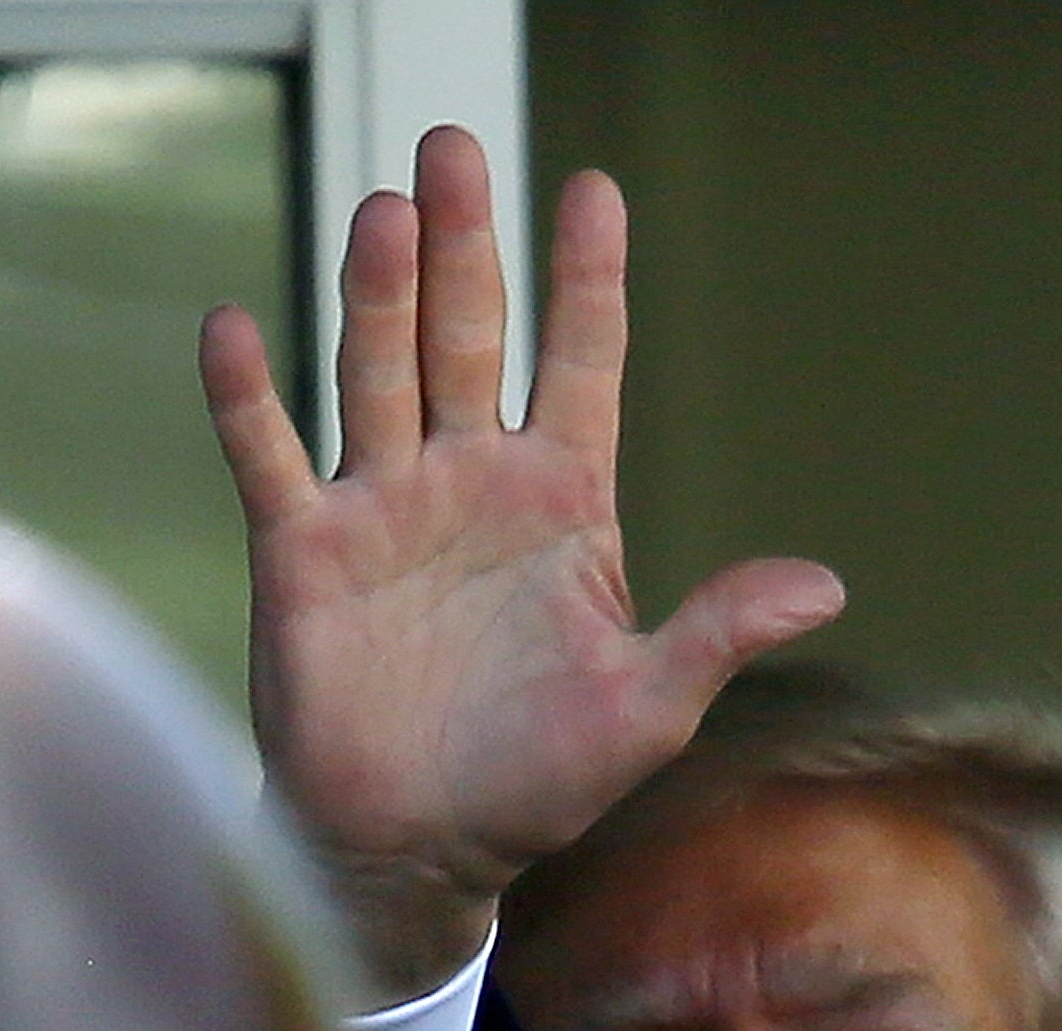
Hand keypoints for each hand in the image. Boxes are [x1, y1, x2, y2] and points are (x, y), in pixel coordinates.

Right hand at [202, 125, 843, 1001]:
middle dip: (466, 245)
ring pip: (378, 372)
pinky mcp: (304, 551)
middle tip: (455, 148)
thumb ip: (718, 632)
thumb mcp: (647, 709)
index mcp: (562, 501)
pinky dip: (248, 396)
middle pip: (469, 335)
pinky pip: (270, 457)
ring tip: (387, 212)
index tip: (593, 190)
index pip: (580, 363)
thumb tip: (825, 585)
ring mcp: (383, 506)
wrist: (418, 850)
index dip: (587, 280)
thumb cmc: (537, 783)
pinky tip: (235, 326)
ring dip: (378, 295)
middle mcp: (469, 480)